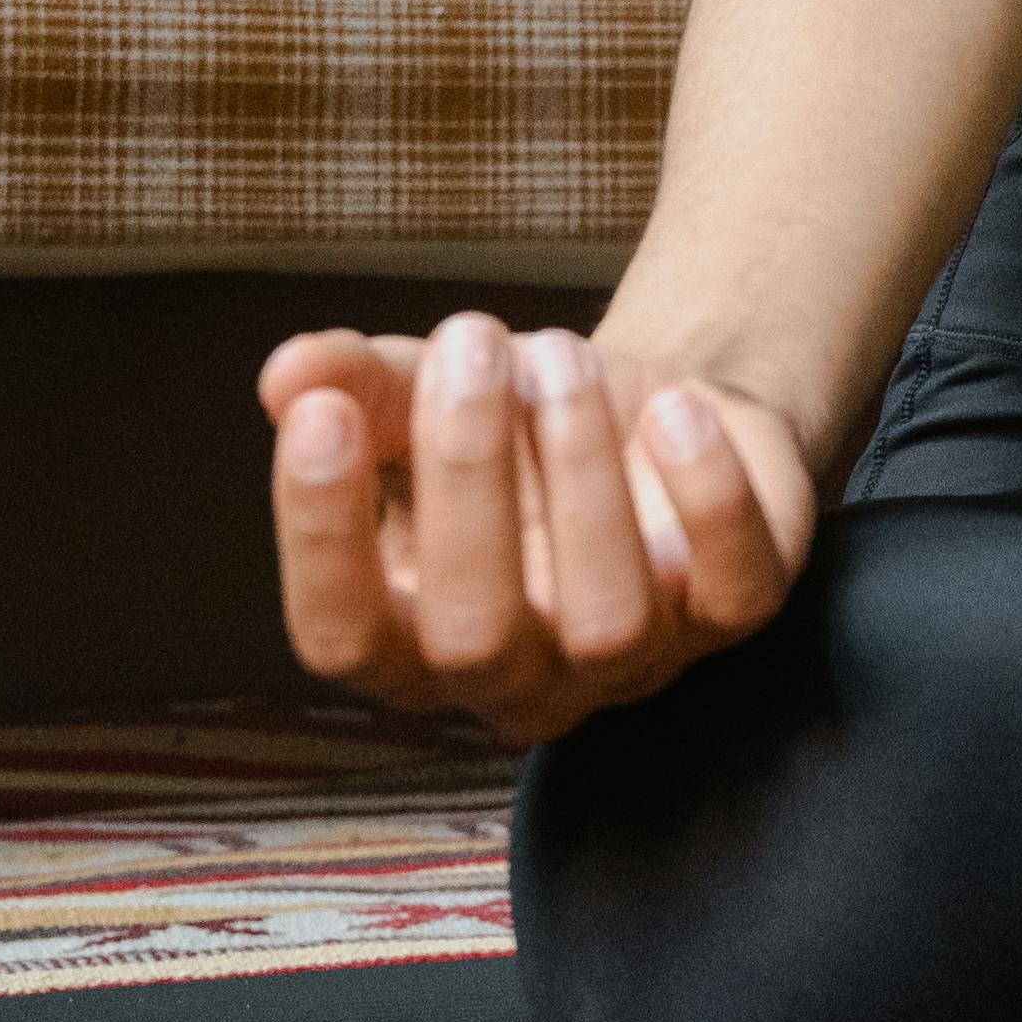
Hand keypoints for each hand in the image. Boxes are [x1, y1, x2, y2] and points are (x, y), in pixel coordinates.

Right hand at [260, 312, 820, 747]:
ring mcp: (635, 660)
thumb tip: (288, 373)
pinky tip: (674, 407)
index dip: (321, 541)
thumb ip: (354, 388)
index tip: (320, 418)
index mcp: (413, 642)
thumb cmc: (518, 425)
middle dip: (466, 475)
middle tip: (472, 343)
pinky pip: (733, 592)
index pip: (343, 639)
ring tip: (561, 354)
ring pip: (606, 622)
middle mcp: (520, 677)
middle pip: (473, 635)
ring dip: (578, 471)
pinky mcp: (734, 611)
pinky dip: (707, 498)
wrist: (658, 406)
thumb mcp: (426, 395)